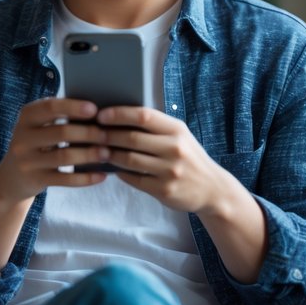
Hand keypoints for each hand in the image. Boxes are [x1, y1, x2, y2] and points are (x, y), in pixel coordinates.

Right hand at [0, 98, 114, 203]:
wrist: (11, 178)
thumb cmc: (35, 143)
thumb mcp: (38, 126)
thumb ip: (59, 115)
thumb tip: (97, 110)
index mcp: (26, 117)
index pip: (50, 107)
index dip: (73, 107)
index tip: (95, 109)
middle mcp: (23, 137)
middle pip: (61, 132)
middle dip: (88, 133)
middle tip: (107, 135)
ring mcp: (27, 161)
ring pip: (64, 156)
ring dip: (89, 155)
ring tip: (107, 153)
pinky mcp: (35, 180)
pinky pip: (65, 179)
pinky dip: (86, 178)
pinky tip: (101, 175)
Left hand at [98, 106, 233, 214]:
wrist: (212, 189)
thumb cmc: (188, 157)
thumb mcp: (180, 136)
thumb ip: (156, 127)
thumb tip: (119, 118)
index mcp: (177, 130)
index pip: (144, 116)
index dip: (119, 114)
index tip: (101, 115)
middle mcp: (175, 149)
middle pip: (132, 138)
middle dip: (108, 135)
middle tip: (93, 134)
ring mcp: (170, 171)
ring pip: (129, 160)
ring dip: (110, 155)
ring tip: (99, 151)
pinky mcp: (164, 190)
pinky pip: (134, 179)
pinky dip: (120, 173)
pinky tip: (113, 169)